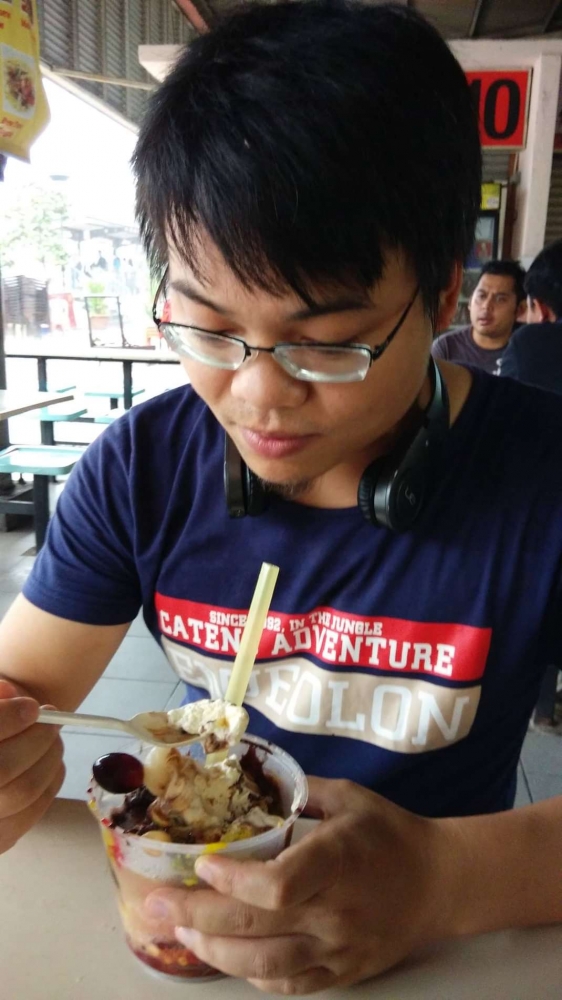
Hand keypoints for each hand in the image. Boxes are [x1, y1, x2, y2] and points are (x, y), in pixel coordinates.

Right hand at [0, 678, 64, 853]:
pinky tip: (49, 766)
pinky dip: (50, 784)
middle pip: (3, 767)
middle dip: (37, 738)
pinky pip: (31, 814)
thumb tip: (10, 692)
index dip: (9, 717)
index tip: (32, 706)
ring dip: (49, 759)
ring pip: (23, 791)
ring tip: (51, 741)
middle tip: (50, 720)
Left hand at [144, 776, 452, 993]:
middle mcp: (335, 912)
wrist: (440, 882)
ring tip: (180, 933)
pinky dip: (250, 977)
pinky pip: (287, 985)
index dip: (232, 882)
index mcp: (338, 861)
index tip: (201, 866)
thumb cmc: (389, 833)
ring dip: (213, 952)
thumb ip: (298, 790)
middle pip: (255, 926)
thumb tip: (247, 779)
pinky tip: (225, 958)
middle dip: (195, 917)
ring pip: (263, 965)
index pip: (278, 885)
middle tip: (155, 905)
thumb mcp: (348, 797)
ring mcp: (338, 950)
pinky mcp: (342, 974)